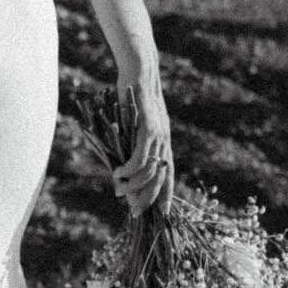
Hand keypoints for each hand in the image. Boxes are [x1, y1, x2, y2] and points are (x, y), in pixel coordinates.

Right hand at [113, 73, 173, 216]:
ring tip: (118, 190)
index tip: (161, 215)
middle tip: (134, 213)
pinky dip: (128, 170)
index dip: (166, 196)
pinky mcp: (148, 130)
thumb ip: (131, 144)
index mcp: (164, 143)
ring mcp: (158, 137)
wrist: (140, 72)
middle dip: (148, 200)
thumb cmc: (133, 97)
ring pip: (149, 172)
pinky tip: (118, 174)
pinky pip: (139, 158)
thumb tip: (121, 165)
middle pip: (161, 180)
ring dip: (133, 186)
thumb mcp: (134, 125)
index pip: (169, 175)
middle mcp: (164, 143)